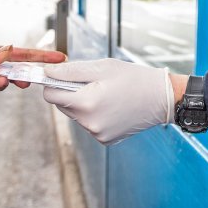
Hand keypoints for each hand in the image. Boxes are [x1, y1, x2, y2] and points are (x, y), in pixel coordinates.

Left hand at [43, 59, 173, 144]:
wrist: (161, 98)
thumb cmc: (133, 78)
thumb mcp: (102, 67)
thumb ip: (70, 70)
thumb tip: (46, 71)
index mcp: (86, 103)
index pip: (50, 95)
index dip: (53, 82)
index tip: (62, 75)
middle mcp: (89, 123)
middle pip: (62, 106)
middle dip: (70, 92)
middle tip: (93, 82)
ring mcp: (97, 134)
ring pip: (76, 115)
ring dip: (83, 104)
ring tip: (106, 93)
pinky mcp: (105, 139)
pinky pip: (89, 124)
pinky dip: (95, 115)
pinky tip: (112, 106)